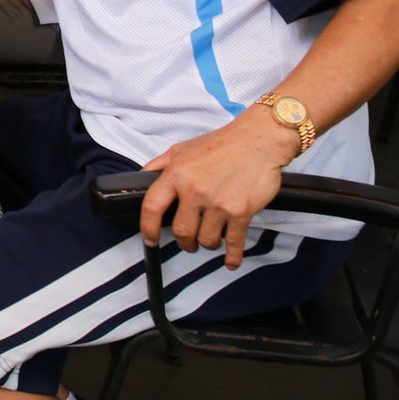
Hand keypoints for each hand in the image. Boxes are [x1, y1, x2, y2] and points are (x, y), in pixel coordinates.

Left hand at [138, 111, 294, 266]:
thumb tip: (143, 178)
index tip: (150, 240)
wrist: (258, 141)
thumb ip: (160, 165)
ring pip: (206, 240)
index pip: (152, 207)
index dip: (148, 228)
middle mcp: (194, 190)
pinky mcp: (241, 212)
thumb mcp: (181, 149)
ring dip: (206, 245)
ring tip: (209, 241)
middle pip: (181, 231)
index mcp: (176, 174)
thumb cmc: (220, 144)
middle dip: (184, 242)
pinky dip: (231, 257)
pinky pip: (233, 243)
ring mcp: (218, 203)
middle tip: (187, 243)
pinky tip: (230, 261)